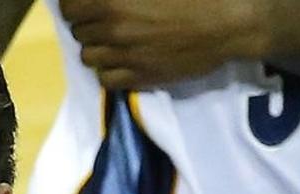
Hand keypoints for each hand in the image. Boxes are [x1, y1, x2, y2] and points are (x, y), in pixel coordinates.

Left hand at [60, 0, 264, 88]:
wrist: (230, 23)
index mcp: (113, 0)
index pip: (69, 7)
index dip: (75, 6)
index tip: (85, 6)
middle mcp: (113, 28)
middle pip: (78, 32)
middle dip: (88, 25)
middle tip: (106, 22)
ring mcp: (124, 55)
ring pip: (88, 57)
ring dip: (98, 49)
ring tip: (116, 41)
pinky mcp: (138, 77)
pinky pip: (104, 79)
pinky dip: (109, 71)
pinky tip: (123, 60)